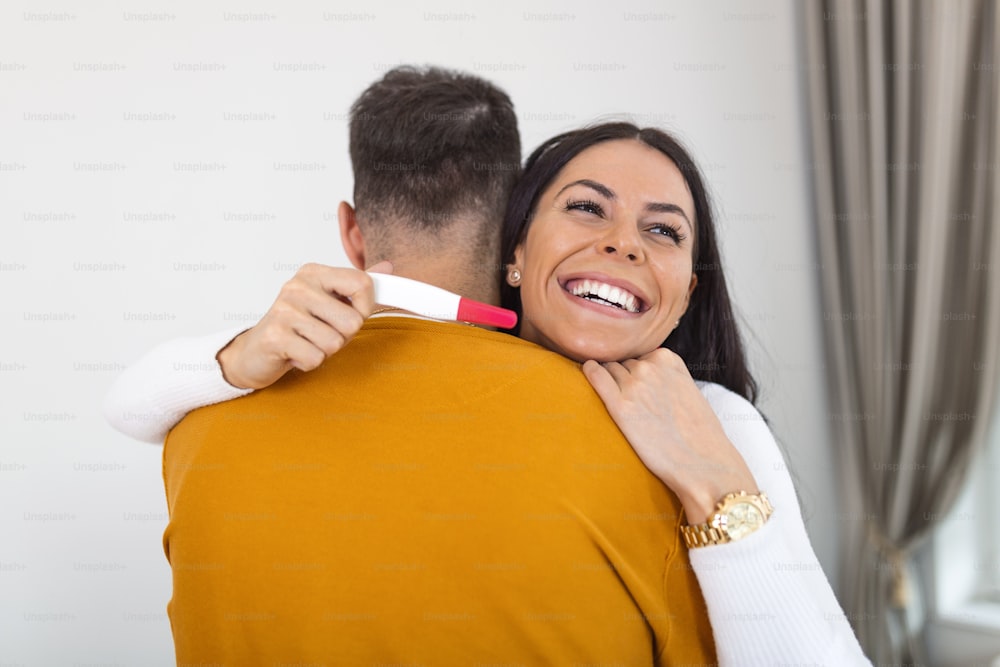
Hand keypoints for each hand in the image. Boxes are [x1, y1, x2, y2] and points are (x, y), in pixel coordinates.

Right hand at [217, 261, 391, 389]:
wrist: (255, 351)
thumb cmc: (297, 327)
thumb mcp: (329, 302)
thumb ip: (357, 288)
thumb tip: (387, 269)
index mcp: (314, 273)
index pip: (362, 283)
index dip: (365, 307)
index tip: (351, 314)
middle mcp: (298, 286)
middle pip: (353, 321)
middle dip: (343, 336)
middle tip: (320, 333)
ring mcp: (284, 310)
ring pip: (335, 343)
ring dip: (324, 351)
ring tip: (306, 342)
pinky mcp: (275, 336)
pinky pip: (316, 358)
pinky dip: (309, 363)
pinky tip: (295, 353)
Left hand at [582, 348, 758, 523]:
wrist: (703, 463)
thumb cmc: (698, 434)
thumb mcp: (688, 390)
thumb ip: (667, 376)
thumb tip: (644, 377)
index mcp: (668, 359)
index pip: (639, 356)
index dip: (637, 374)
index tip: (641, 389)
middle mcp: (649, 367)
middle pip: (622, 364)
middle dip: (623, 378)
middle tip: (632, 402)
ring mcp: (634, 385)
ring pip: (609, 371)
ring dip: (609, 381)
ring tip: (619, 403)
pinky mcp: (620, 406)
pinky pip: (596, 377)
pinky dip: (589, 372)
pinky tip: (587, 372)